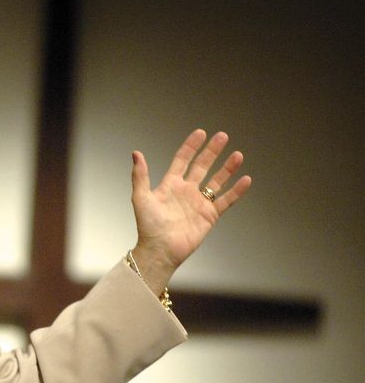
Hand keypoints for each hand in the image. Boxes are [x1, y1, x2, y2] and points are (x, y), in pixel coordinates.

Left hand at [130, 129, 251, 292]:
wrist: (160, 250)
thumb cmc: (148, 226)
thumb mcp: (141, 197)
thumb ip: (140, 175)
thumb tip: (136, 153)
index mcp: (170, 185)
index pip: (182, 160)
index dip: (191, 146)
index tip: (201, 133)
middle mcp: (186, 191)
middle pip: (202, 166)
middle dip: (212, 151)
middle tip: (223, 136)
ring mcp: (199, 203)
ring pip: (217, 181)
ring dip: (227, 168)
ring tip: (238, 155)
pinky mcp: (209, 216)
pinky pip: (226, 201)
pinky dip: (237, 191)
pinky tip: (246, 179)